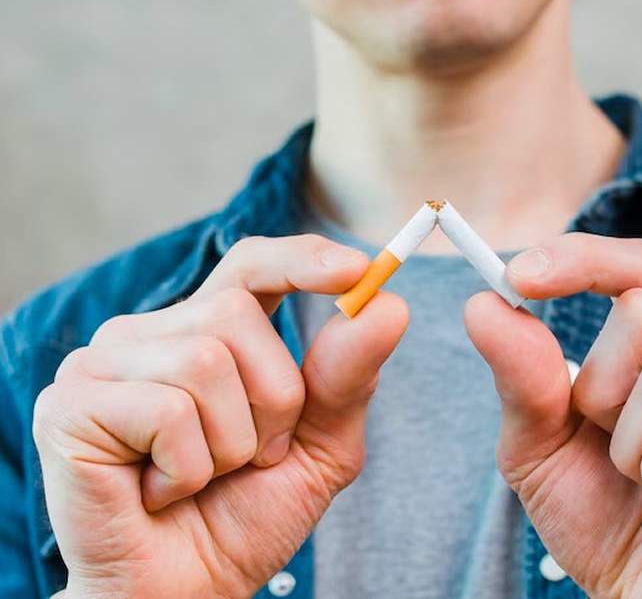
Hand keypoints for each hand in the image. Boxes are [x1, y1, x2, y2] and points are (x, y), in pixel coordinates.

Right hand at [33, 235, 407, 597]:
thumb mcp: (318, 447)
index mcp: (207, 334)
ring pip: (205, 362)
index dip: (300, 258)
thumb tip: (388, 303)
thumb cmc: (244, 516)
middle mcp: (150, 335)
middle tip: (251, 456)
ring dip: (231, 443)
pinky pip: (166, 411)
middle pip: (237, 314)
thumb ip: (347, 378)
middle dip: (273, 399)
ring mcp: (102, 365)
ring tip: (201, 477)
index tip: (357, 269)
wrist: (187, 593)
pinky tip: (160, 492)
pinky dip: (188, 468)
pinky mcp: (70, 407)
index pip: (252, 266)